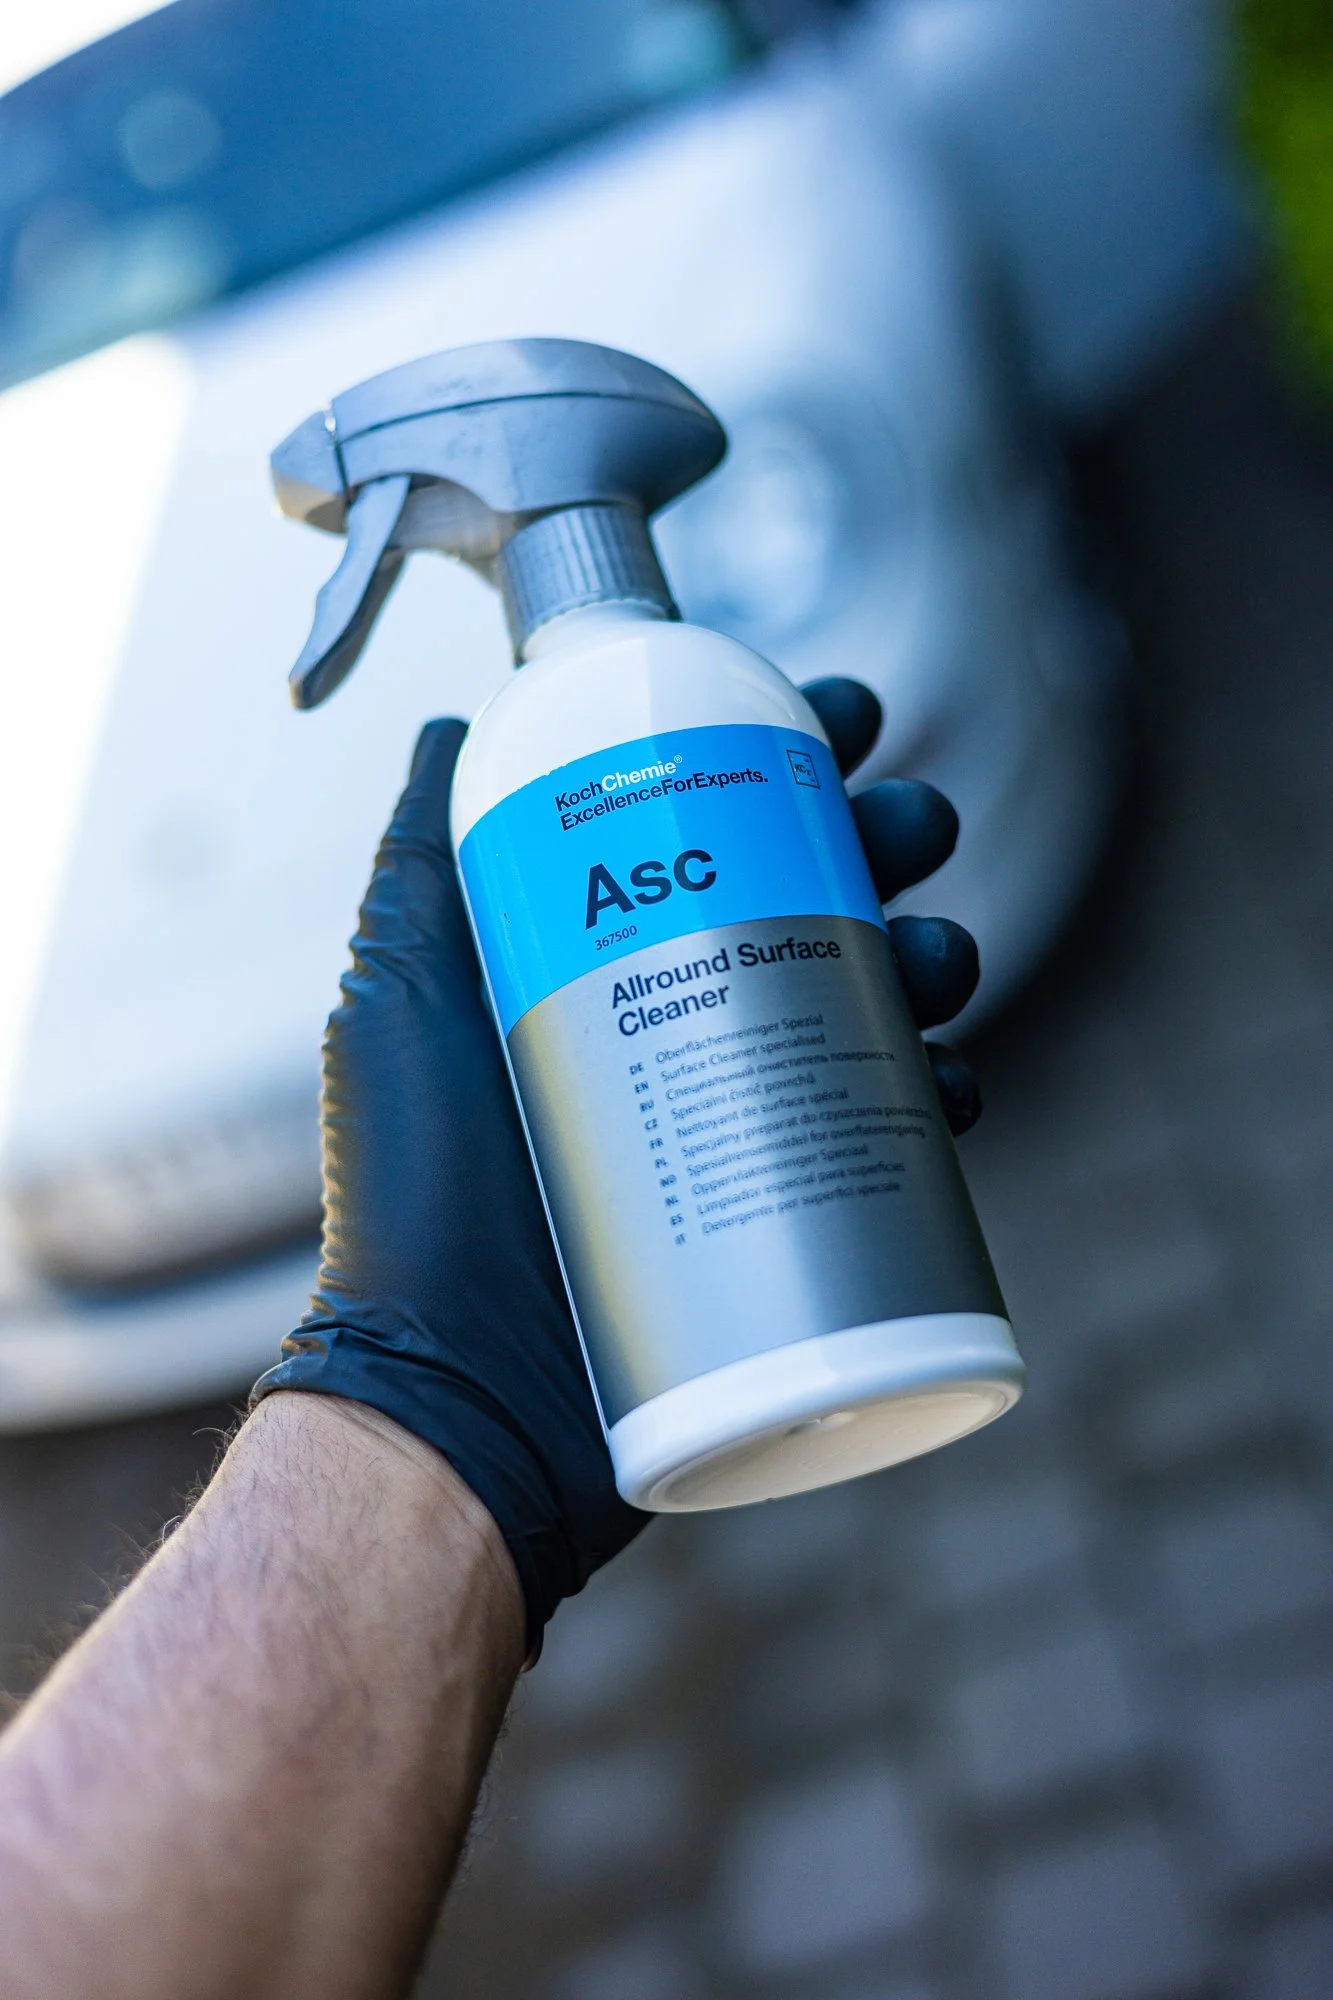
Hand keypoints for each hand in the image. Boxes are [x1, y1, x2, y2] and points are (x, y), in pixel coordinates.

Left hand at [252, 677, 982, 1648]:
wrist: (462, 1393)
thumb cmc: (412, 1198)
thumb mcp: (400, 998)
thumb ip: (420, 857)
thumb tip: (455, 721)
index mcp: (602, 960)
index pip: (712, 827)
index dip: (784, 760)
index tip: (831, 712)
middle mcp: (679, 1027)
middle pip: (813, 901)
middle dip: (883, 843)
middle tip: (912, 824)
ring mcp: (738, 1123)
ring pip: (871, 1008)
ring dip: (930, 959)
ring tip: (936, 959)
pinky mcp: (790, 1218)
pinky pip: (894, 1143)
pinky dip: (941, 1102)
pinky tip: (953, 1086)